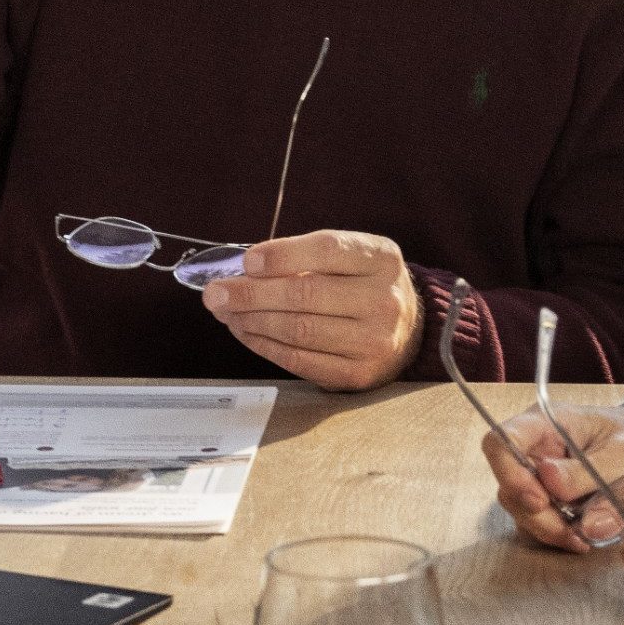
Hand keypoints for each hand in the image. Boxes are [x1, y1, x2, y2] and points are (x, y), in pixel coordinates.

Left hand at [200, 229, 422, 390]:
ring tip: (225, 312)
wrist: (408, 332)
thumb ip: (305, 258)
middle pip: (306, 294)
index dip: (282, 255)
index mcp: (381, 259)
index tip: (246, 261)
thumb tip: (243, 271)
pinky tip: (245, 332)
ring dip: (252, 320)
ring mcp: (373, 341)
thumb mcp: (350, 259)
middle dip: (252, 293)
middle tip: (215, 293)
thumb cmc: (362, 287)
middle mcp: (383, 299)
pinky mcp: (357, 373)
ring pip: (299, 330)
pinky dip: (265, 346)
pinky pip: (300, 360)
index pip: (327, 250)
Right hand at [481, 400, 623, 551]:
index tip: (539, 501)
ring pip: (521, 509)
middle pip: (508, 485)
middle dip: (536, 515)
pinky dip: (557, 535)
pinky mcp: (547, 499)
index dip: (508, 474)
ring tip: (581, 538)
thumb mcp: (621, 452)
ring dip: (548, 529)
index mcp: (544, 424)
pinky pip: (538, 522)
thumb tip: (551, 485)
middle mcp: (533, 450)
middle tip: (571, 531)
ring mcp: (537, 476)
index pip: (500, 442)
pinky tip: (581, 538)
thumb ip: (588, 471)